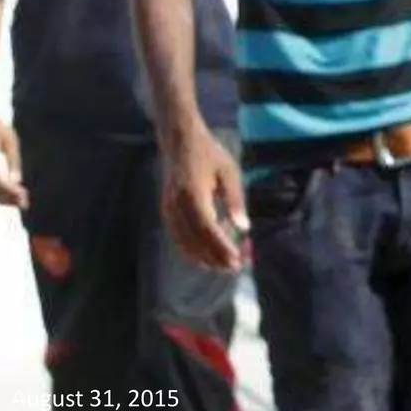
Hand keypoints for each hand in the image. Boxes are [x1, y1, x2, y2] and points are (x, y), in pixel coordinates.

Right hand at [161, 128, 247, 271]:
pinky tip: (204, 257)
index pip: (207, 227)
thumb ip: (236, 200)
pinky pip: (176, 237)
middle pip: (194, 239)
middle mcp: (177, 205)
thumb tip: (244, 228)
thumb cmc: (210, 155)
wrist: (180, 143)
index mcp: (194, 193)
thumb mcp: (229, 172)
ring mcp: (168, 209)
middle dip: (214, 256)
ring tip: (223, 266)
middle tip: (235, 267)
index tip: (236, 259)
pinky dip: (190, 250)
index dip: (220, 246)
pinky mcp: (166, 212)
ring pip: (183, 242)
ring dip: (203, 257)